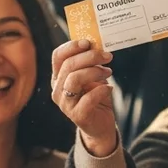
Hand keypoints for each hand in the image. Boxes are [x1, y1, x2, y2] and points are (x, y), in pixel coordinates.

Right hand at [50, 39, 116, 155]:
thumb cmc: (95, 97)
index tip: (88, 43)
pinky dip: (102, 90)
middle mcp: (57, 89)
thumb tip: (96, 45)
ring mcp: (65, 103)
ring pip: (75, 79)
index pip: (58, 56)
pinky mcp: (77, 115)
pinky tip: (109, 88)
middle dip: (90, 57)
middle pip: (69, 65)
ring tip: (108, 72)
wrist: (100, 125)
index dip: (72, 46)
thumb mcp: (91, 76)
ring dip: (94, 72)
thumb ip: (90, 63)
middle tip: (107, 56)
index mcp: (58, 77)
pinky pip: (89, 98)